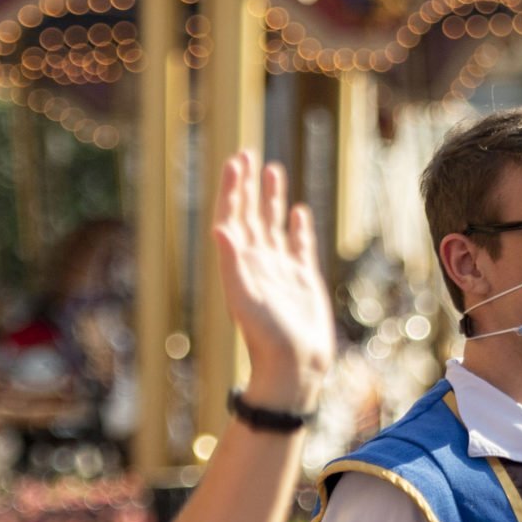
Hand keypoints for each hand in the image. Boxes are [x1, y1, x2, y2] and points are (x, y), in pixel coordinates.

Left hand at [213, 151, 335, 412]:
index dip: (233, 189)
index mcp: (241, 263)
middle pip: (251, 215)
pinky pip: (299, 246)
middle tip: (246, 153)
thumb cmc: (267, 339)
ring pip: (274, 225)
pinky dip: (296, 227)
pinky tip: (297, 212)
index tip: (237, 160)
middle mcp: (258, 262)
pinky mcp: (303, 281)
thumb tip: (219, 227)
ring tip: (273, 170)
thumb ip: (232, 263)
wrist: (295, 368)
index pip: (234, 217)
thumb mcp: (246, 299)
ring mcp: (281, 271)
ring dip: (271, 198)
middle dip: (248, 185)